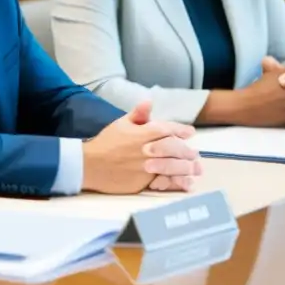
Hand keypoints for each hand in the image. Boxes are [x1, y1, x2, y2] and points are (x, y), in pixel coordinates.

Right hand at [82, 101, 201, 193]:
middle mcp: (146, 150)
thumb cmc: (107, 142)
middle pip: (174, 149)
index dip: (180, 130)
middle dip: (186, 151)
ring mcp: (145, 167)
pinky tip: (187, 183)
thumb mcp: (121, 124)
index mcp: (142, 133)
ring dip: (187, 167)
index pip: (167, 129)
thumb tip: (149, 101)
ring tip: (195, 168)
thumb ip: (138, 114)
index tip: (190, 132)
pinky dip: (177, 182)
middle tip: (194, 153)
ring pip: (173, 166)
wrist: (90, 165)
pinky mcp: (142, 182)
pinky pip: (165, 182)